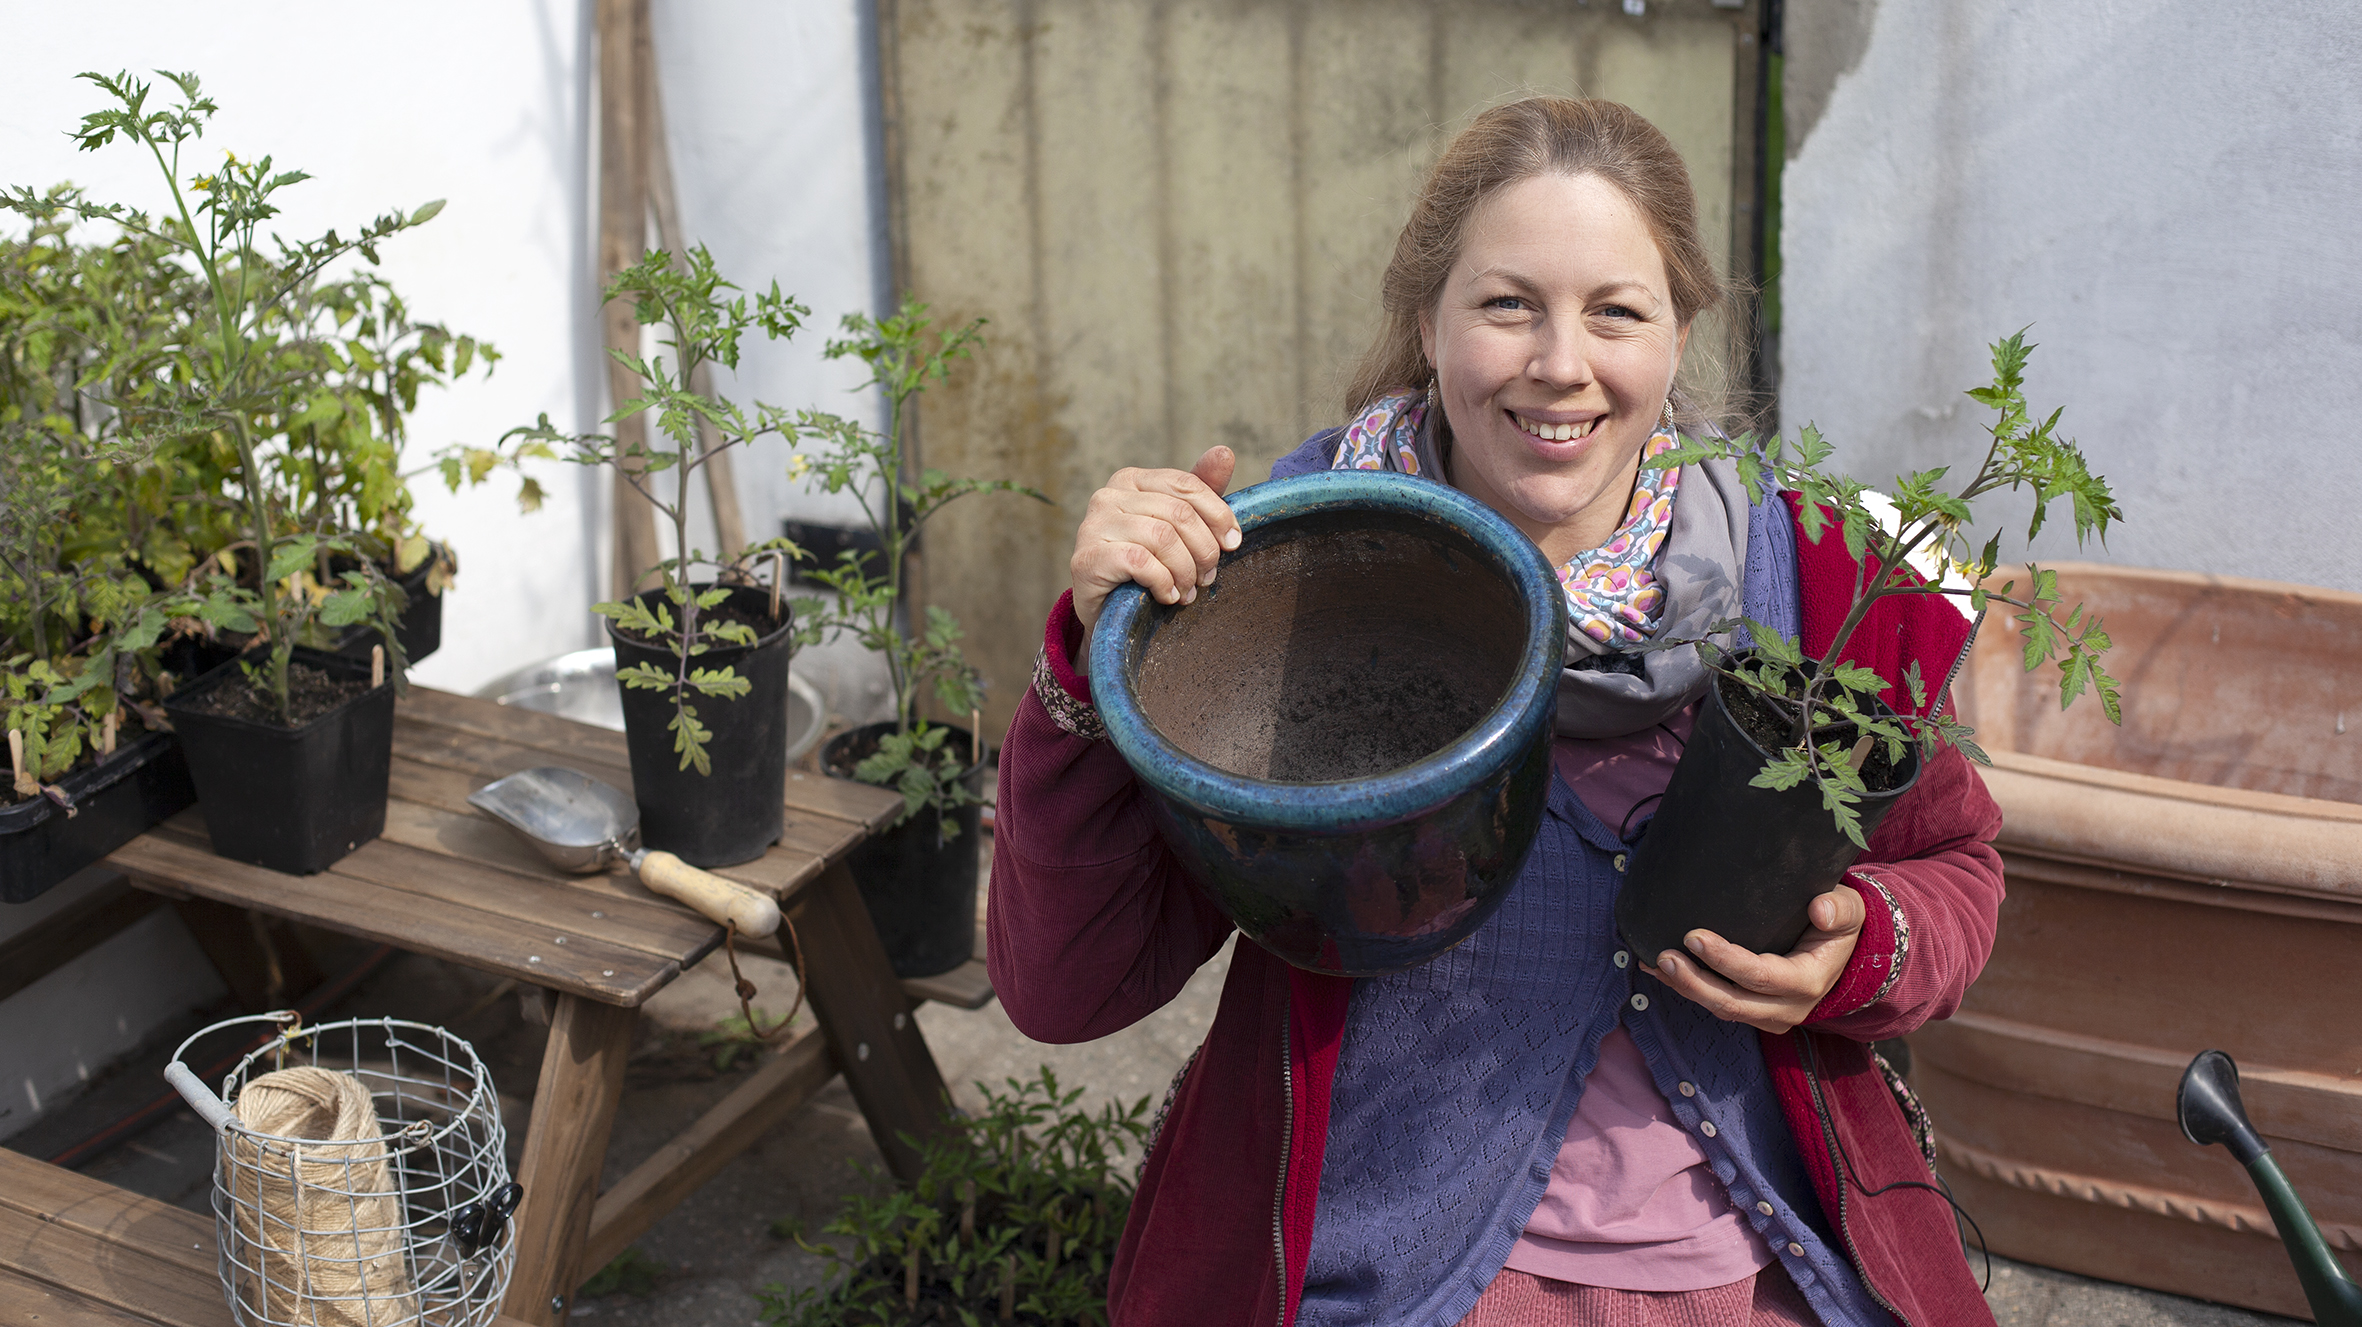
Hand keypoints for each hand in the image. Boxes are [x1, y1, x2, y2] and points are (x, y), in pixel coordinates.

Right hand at [1069, 446, 1240, 629]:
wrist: (1104, 611)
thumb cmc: (1142, 566)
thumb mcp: (1174, 527)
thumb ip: (1198, 493)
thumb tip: (1225, 453)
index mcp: (1131, 480)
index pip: (1186, 484)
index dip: (1218, 514)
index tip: (1233, 543)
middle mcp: (1108, 495)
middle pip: (1178, 513)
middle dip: (1204, 549)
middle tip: (1208, 576)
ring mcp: (1094, 525)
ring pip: (1162, 537)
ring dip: (1185, 571)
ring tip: (1188, 591)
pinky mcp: (1088, 557)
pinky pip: (1141, 562)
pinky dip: (1164, 582)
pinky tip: (1168, 595)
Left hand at [1642, 883, 1865, 1034]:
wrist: (1844, 952)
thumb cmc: (1840, 924)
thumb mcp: (1850, 911)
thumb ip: (1839, 909)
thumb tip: (1820, 910)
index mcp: (1808, 981)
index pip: (1760, 976)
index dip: (1725, 960)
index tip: (1694, 937)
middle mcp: (1788, 1007)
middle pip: (1733, 1002)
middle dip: (1694, 982)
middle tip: (1664, 956)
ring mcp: (1770, 1015)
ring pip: (1721, 1008)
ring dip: (1685, 988)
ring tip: (1654, 962)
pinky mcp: (1755, 1012)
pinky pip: (1718, 1004)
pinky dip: (1688, 988)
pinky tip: (1660, 970)